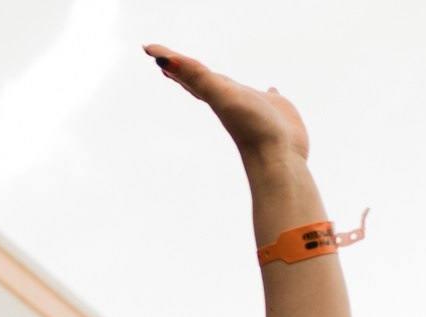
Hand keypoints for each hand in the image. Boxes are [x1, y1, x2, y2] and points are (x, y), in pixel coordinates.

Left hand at [145, 45, 308, 162]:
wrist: (277, 159)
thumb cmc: (249, 127)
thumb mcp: (219, 95)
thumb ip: (194, 77)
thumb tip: (161, 61)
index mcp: (213, 93)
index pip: (185, 73)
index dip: (169, 60)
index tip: (148, 48)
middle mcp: (229, 98)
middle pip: (201, 80)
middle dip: (184, 68)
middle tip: (166, 58)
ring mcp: (251, 105)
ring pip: (233, 89)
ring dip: (222, 80)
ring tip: (214, 75)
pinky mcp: (274, 110)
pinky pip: (268, 96)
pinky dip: (269, 91)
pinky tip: (271, 89)